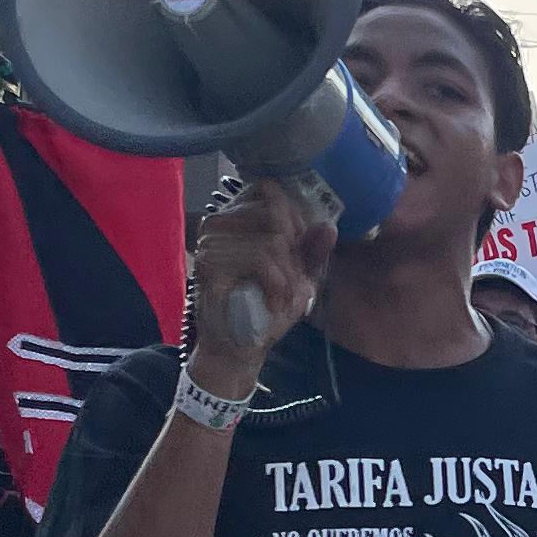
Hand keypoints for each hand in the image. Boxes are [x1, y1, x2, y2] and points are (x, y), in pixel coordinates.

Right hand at [185, 175, 333, 396]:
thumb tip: (328, 227)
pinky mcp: (208, 263)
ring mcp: (209, 241)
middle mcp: (218, 221)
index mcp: (237, 215)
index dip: (293, 216)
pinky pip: (258, 258)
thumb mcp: (298, 276)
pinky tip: (275, 303)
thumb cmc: (266, 307)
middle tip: (291, 280)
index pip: (269, 189)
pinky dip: (276, 283)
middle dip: (294, 251)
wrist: (239, 347)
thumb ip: (312, 251)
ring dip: (288, 275)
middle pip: (275, 213)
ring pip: (271, 239)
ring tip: (283, 297)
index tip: (298, 248)